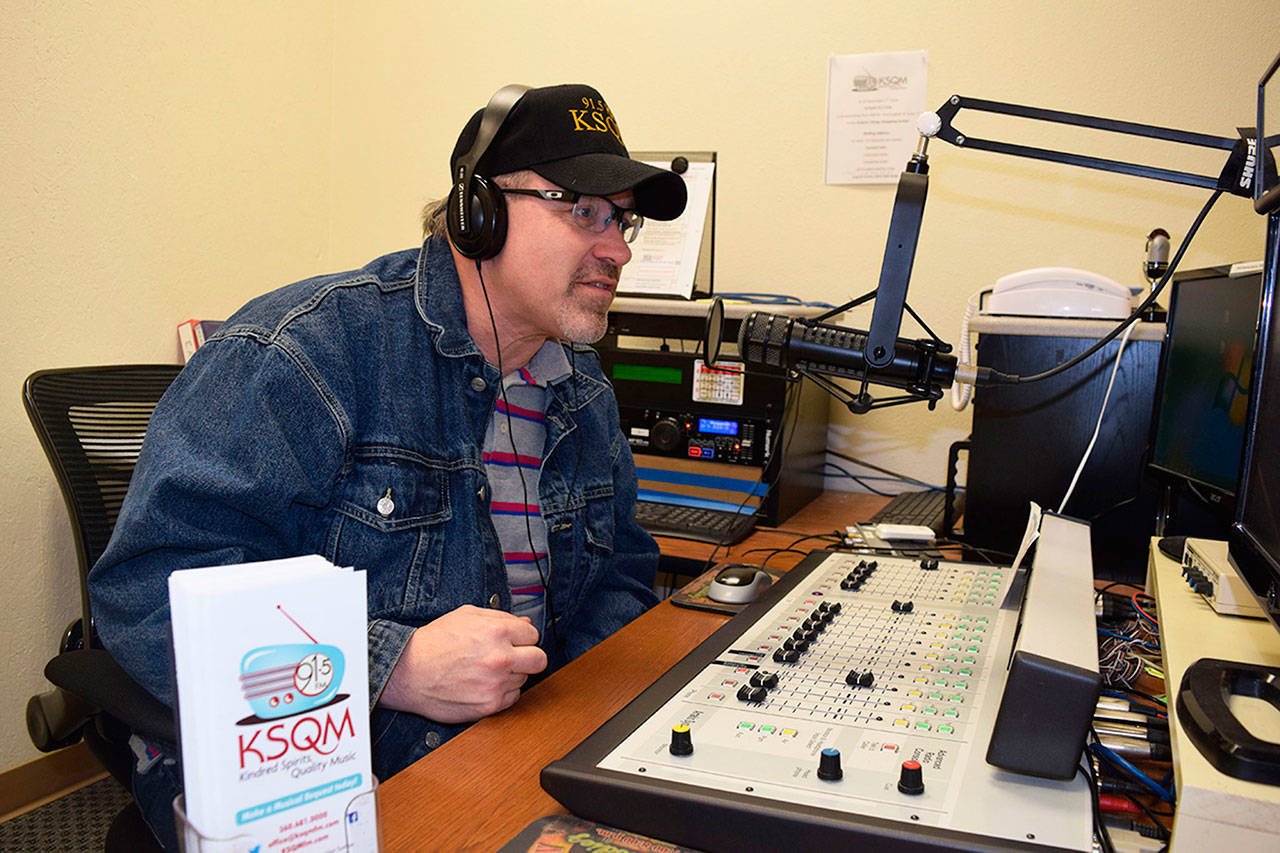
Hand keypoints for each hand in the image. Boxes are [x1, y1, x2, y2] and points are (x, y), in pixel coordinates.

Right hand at [377, 604, 547, 723]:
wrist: (408, 672)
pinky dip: (502, 692)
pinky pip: (513, 698)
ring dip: (512, 675)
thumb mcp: (466, 616)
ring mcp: (496, 684)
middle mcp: (500, 658)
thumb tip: (525, 623)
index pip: (534, 634)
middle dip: (529, 656)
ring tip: (486, 670)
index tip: (513, 640)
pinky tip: (483, 684)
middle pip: (539, 659)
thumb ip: (500, 617)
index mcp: (497, 631)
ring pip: (524, 679)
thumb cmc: (434, 642)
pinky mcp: (489, 706)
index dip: (522, 637)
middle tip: (512, 657)